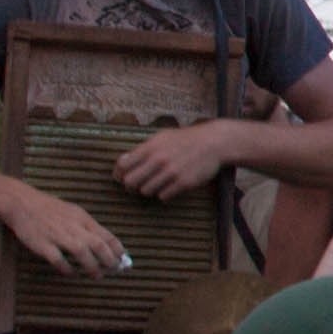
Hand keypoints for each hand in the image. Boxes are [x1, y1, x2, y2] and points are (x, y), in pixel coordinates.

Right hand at [5, 186, 132, 277]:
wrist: (22, 203)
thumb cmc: (50, 210)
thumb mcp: (74, 213)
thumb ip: (88, 227)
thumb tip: (105, 244)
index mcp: (82, 218)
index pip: (106, 235)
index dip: (118, 250)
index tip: (124, 261)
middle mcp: (73, 226)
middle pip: (97, 244)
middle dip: (109, 260)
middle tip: (115, 270)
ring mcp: (58, 235)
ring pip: (81, 252)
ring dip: (92, 266)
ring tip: (97, 276)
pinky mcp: (43, 244)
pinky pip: (58, 259)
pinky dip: (67, 268)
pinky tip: (72, 274)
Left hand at [112, 119, 251, 200]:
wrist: (213, 142)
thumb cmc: (185, 139)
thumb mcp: (162, 137)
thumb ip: (143, 149)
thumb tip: (123, 162)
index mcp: (151, 147)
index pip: (122, 165)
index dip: (118, 173)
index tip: (121, 177)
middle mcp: (159, 160)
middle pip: (130, 182)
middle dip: (130, 186)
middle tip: (135, 185)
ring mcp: (171, 172)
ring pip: (146, 191)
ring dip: (148, 190)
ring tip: (155, 184)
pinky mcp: (183, 183)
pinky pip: (163, 196)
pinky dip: (163, 193)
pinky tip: (169, 186)